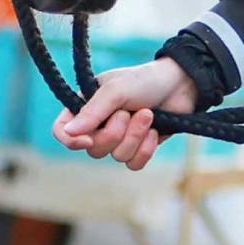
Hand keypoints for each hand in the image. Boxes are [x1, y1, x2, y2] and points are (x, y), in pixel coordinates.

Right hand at [52, 56, 198, 171]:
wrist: (182, 84)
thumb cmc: (145, 80)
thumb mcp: (116, 90)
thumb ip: (92, 111)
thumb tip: (68, 132)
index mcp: (85, 105)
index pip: (62, 130)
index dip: (70, 140)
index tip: (87, 139)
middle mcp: (99, 124)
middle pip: (92, 148)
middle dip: (114, 134)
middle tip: (129, 113)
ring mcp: (119, 137)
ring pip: (115, 156)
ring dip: (135, 137)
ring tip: (148, 115)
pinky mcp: (138, 147)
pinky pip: (133, 164)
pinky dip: (145, 150)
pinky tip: (155, 133)